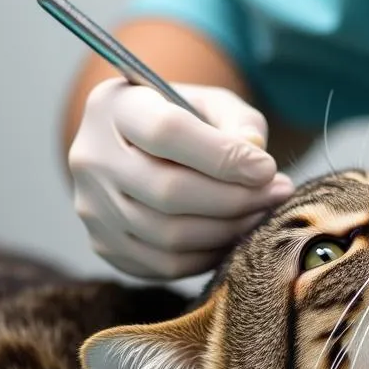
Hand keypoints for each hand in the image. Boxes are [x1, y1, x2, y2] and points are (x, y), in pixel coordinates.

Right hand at [68, 79, 293, 277]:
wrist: (143, 149)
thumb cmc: (189, 120)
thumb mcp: (215, 104)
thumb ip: (240, 122)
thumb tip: (255, 155)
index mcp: (115, 106)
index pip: (168, 132)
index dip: (223, 156)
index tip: (268, 168)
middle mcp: (90, 157)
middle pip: (167, 190)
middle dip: (235, 198)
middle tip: (278, 192)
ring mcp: (91, 206)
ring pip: (167, 234)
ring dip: (229, 228)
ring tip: (263, 211)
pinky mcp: (104, 243)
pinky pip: (163, 264)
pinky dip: (209, 254)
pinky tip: (236, 233)